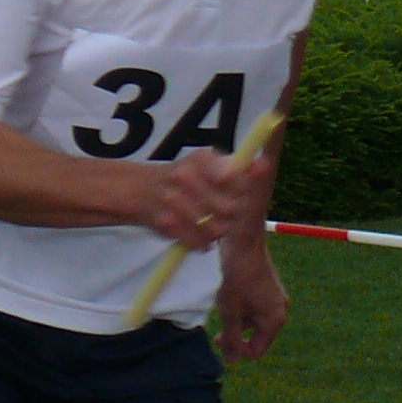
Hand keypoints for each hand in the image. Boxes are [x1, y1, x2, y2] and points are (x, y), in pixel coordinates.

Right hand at [138, 143, 274, 252]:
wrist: (138, 190)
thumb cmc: (183, 176)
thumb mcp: (204, 162)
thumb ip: (234, 166)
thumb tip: (263, 166)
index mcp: (200, 159)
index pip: (234, 178)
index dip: (244, 191)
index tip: (242, 195)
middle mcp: (184, 176)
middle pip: (231, 209)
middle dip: (234, 217)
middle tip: (228, 215)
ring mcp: (173, 200)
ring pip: (217, 229)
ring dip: (219, 232)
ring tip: (214, 226)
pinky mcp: (166, 223)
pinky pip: (199, 241)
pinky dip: (203, 243)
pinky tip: (200, 236)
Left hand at [214, 238, 290, 360]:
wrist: (244, 243)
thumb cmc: (237, 277)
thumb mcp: (230, 311)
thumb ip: (231, 337)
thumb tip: (232, 363)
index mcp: (275, 321)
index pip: (256, 350)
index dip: (236, 349)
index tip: (217, 340)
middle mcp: (280, 312)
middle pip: (255, 335)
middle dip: (235, 333)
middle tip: (215, 328)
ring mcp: (276, 299)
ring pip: (252, 320)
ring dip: (236, 318)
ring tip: (222, 303)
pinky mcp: (269, 289)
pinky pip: (254, 307)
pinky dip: (240, 306)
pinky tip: (228, 294)